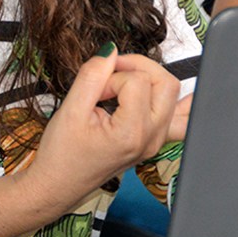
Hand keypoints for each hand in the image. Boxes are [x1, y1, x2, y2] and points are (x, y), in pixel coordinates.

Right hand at [20, 47, 181, 213]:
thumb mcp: (70, 110)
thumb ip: (91, 76)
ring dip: (150, 79)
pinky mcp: (153, 141)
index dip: (111, 76)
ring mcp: (155, 142)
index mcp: (131, 133)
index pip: (136, 81)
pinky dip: (179, 104)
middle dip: (137, 68)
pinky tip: (177, 94)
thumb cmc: (61, 156)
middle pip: (165, 83)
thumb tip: (110, 51)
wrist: (58, 184)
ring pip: (172, 95)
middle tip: (111, 72)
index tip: (94, 89)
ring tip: (125, 81)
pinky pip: (179, 120)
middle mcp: (150, 139)